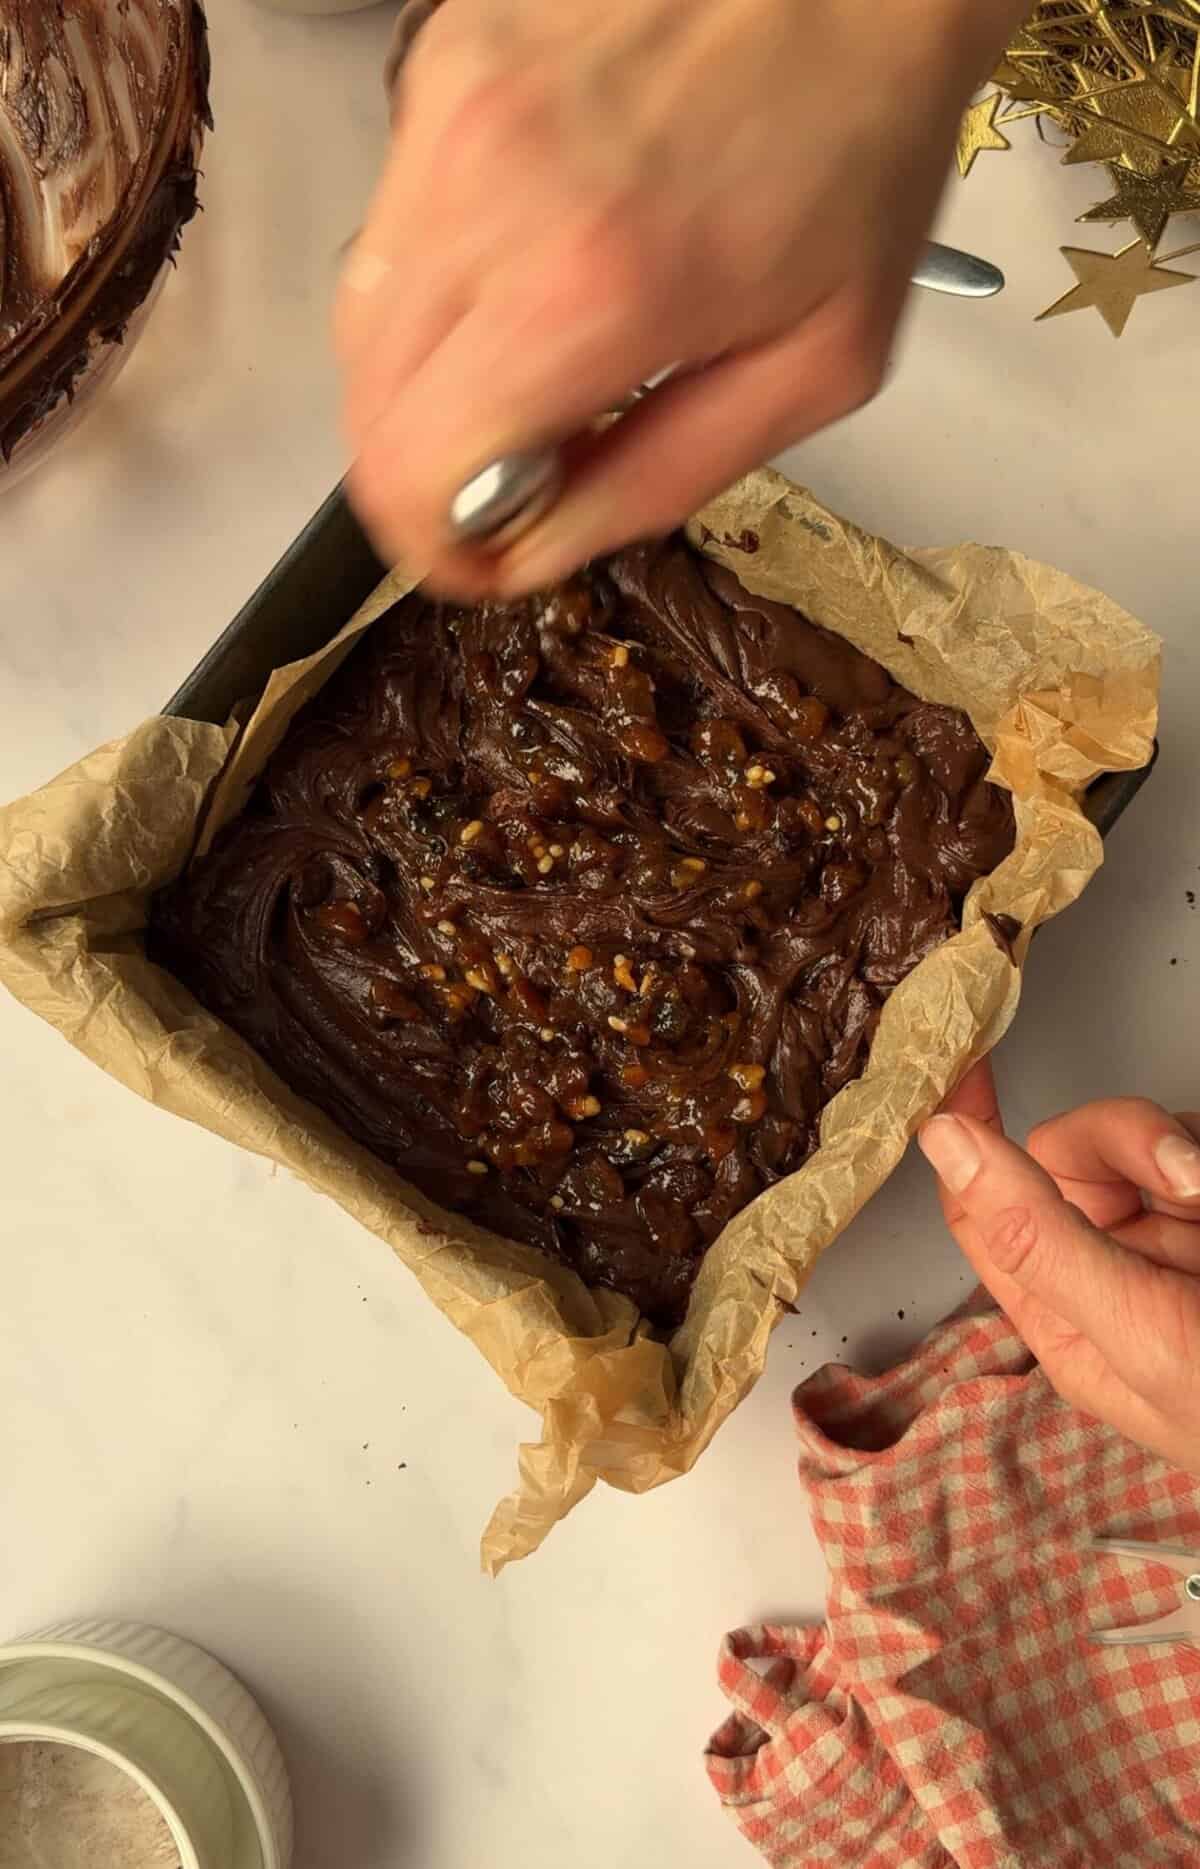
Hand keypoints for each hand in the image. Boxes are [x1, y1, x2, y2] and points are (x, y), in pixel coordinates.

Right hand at [336, 0, 1025, 595]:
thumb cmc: (861, 150)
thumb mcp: (813, 369)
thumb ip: (657, 481)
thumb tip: (531, 554)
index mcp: (586, 291)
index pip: (408, 475)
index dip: (433, 548)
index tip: (480, 554)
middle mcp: (486, 195)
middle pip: (364, 405)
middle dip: (430, 469)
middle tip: (523, 461)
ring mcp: (446, 113)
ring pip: (361, 315)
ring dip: (428, 375)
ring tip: (535, 354)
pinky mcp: (437, 61)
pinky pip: (392, 220)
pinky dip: (442, 274)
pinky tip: (532, 252)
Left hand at [919, 1061, 1199, 1474]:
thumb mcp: (1141, 1332)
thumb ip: (1041, 1237)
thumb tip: (943, 1146)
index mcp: (1068, 1317)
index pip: (982, 1212)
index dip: (960, 1137)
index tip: (960, 1064)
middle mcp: (1117, 1269)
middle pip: (1070, 1155)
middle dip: (1126, 1141)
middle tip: (1191, 1175)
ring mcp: (1182, 1237)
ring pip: (1147, 1140)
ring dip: (1183, 1148)